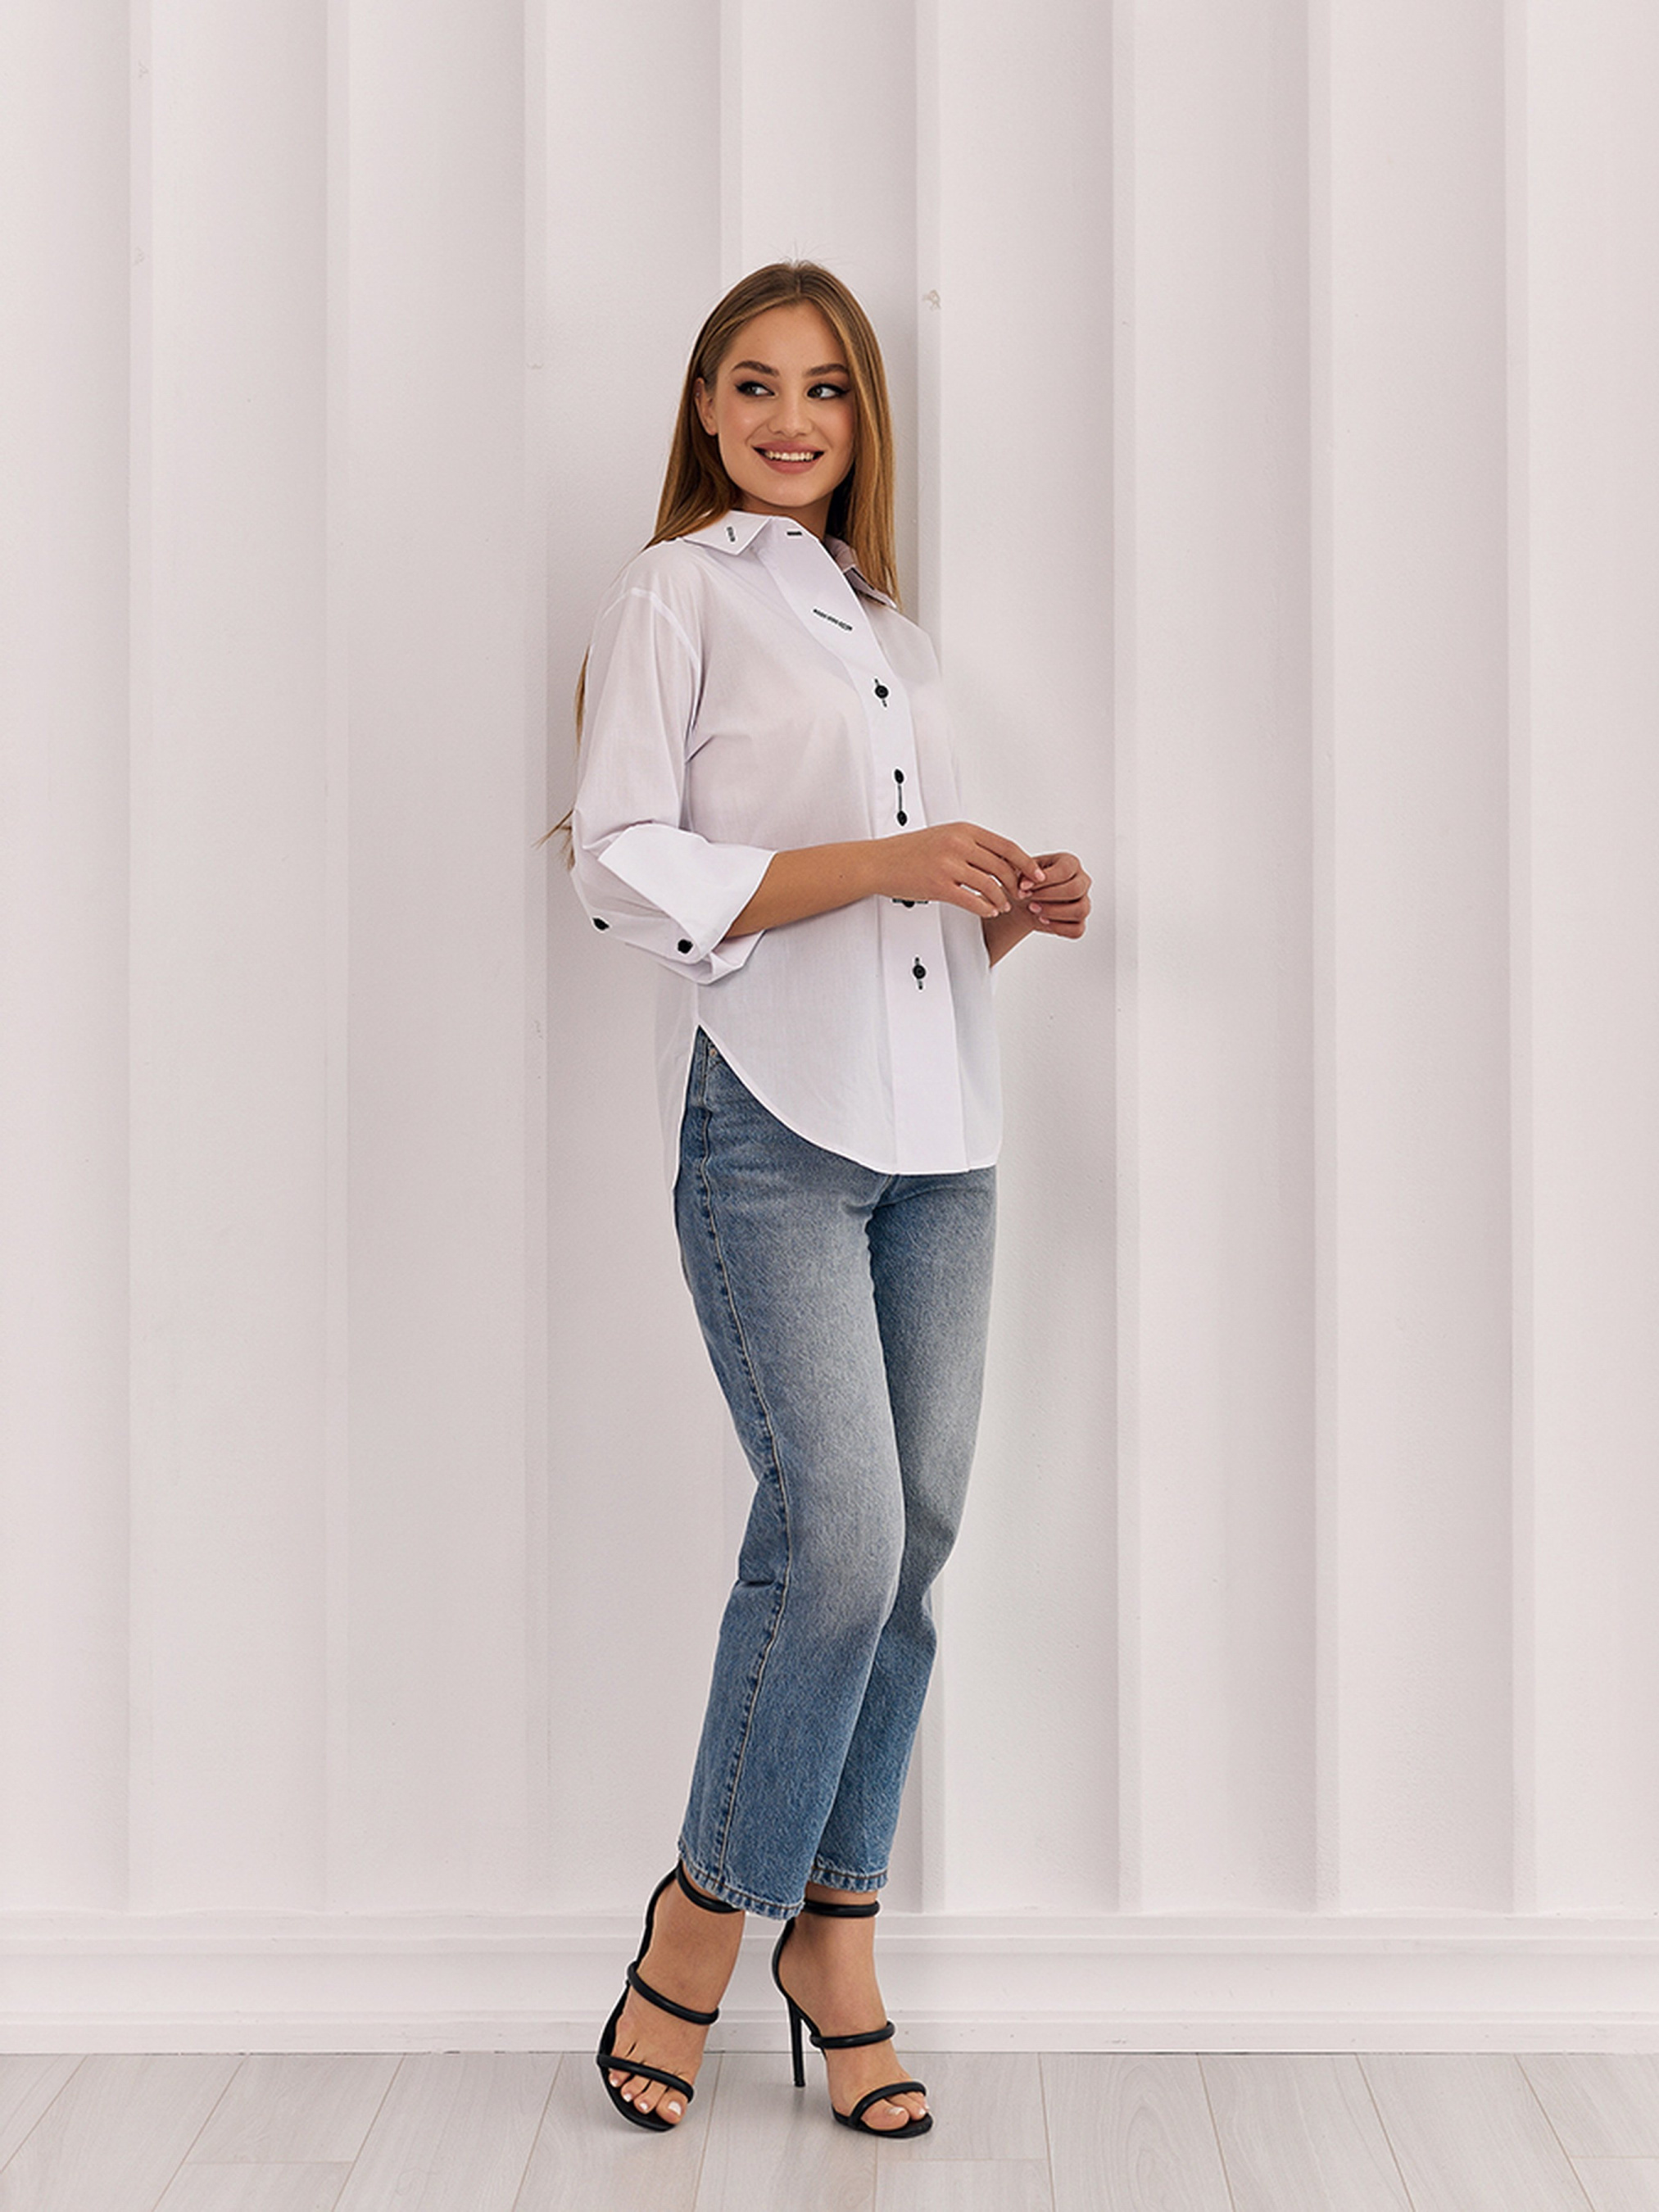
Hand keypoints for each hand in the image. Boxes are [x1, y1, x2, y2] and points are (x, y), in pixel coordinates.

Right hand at [872, 822, 1044, 918]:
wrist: (878, 862)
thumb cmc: (908, 851)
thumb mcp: (943, 836)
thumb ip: (970, 843)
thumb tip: (999, 858)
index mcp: (963, 830)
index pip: (1006, 846)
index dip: (1025, 862)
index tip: (1036, 874)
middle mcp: (957, 844)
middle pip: (1002, 867)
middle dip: (1016, 884)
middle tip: (1020, 894)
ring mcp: (948, 865)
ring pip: (990, 885)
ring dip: (1001, 898)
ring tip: (1003, 905)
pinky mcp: (938, 885)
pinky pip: (973, 900)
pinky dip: (986, 908)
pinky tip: (988, 911)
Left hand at [1023, 852, 1090, 937]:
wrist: (1024, 902)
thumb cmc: (1026, 883)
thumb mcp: (1022, 872)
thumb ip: (1024, 874)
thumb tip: (1025, 885)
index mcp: (1070, 863)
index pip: (1065, 870)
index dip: (1044, 880)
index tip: (1024, 887)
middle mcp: (1082, 881)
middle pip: (1075, 889)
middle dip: (1049, 896)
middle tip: (1029, 900)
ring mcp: (1083, 902)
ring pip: (1080, 910)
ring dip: (1054, 912)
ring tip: (1035, 911)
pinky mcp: (1080, 921)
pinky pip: (1077, 930)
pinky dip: (1059, 928)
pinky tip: (1043, 921)